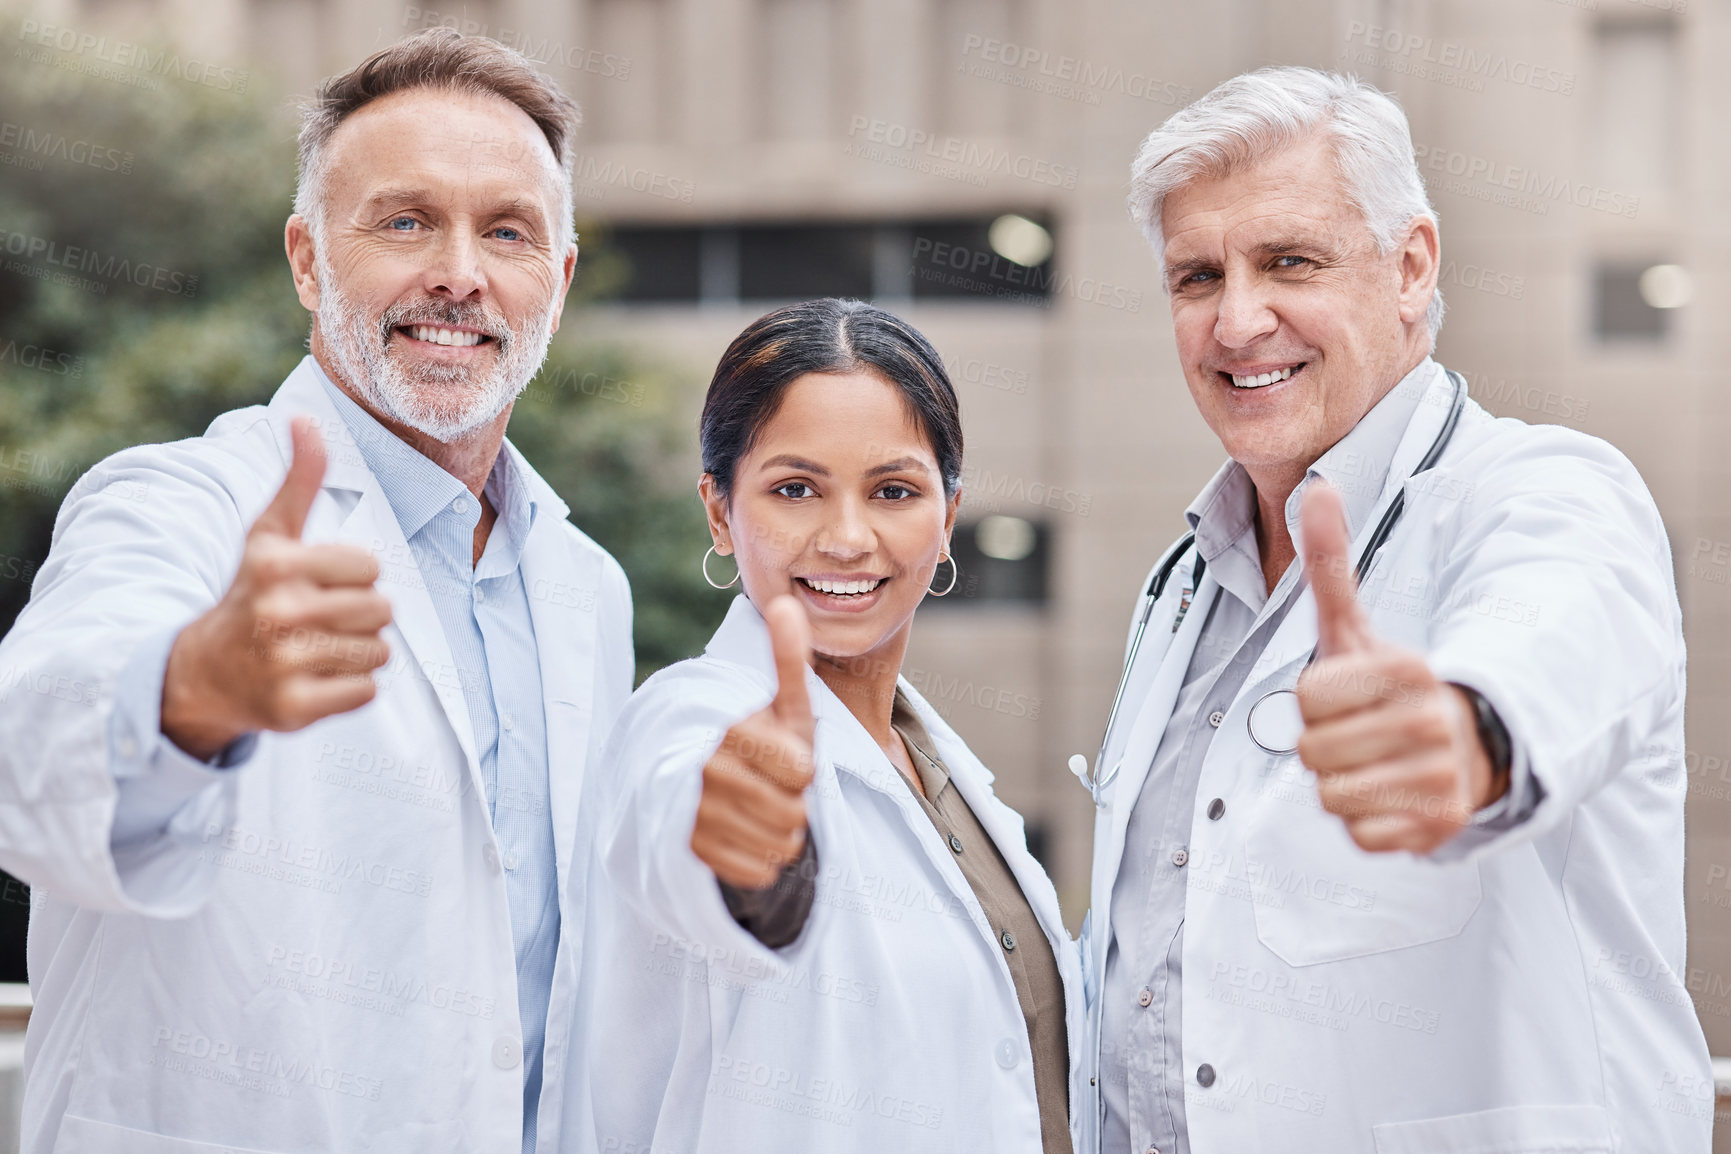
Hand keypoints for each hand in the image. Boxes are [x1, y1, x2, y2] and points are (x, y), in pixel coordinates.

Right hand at [160, 416, 393, 759]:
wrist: (205, 671)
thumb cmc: (252, 592)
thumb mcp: (269, 534)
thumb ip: (299, 480)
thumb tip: (305, 419)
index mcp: (277, 564)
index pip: (371, 566)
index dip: (354, 575)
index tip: (318, 583)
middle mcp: (277, 612)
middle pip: (382, 610)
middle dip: (362, 615)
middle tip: (322, 619)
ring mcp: (284, 664)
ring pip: (379, 652)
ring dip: (358, 652)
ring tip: (318, 648)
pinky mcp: (294, 709)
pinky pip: (367, 692)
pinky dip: (352, 688)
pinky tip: (317, 678)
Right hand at [691, 596, 815, 888]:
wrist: (706, 791)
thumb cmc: (761, 744)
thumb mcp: (781, 705)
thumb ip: (787, 658)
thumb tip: (786, 601)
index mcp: (728, 731)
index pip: (801, 770)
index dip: (802, 769)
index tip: (783, 759)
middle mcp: (702, 771)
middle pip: (792, 812)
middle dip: (794, 804)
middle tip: (772, 790)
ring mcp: (691, 816)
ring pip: (777, 845)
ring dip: (780, 834)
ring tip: (760, 812)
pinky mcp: (687, 854)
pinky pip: (758, 872)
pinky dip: (761, 861)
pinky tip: (746, 839)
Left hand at [1294, 482, 1503, 852]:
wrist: (1467, 747)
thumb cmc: (1393, 686)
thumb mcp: (1356, 625)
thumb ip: (1331, 561)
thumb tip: (1317, 487)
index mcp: (1409, 670)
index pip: (1308, 697)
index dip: (1315, 699)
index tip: (1348, 693)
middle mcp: (1433, 723)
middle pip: (1313, 751)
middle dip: (1324, 744)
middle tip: (1359, 733)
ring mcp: (1442, 780)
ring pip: (1331, 795)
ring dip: (1340, 784)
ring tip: (1373, 763)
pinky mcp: (1439, 829)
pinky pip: (1360, 835)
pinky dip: (1366, 822)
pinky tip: (1390, 797)